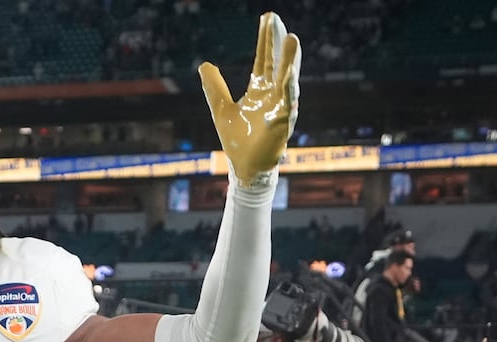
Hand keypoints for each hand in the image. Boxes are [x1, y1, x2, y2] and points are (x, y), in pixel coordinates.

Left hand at [200, 12, 300, 183]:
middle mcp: (273, 95)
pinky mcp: (282, 125)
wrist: (244, 167)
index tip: (267, 18)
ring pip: (288, 80)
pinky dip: (287, 93)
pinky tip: (289, 79)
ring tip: (293, 39)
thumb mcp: (221, 109)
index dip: (265, 40)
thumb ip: (214, 87)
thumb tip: (204, 64)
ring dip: (290, 61)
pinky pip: (286, 106)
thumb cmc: (238, 140)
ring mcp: (280, 108)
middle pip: (277, 63)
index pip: (264, 60)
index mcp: (259, 90)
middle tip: (277, 19)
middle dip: (277, 42)